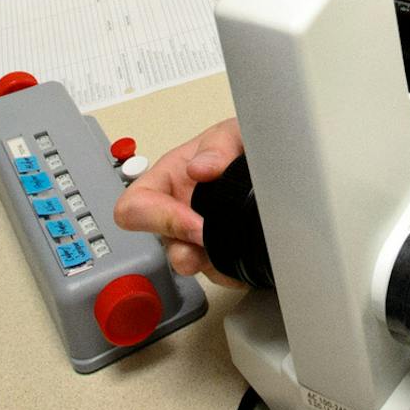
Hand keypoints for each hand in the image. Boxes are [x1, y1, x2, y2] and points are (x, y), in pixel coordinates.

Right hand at [113, 116, 246, 286]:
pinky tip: (249, 251)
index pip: (134, 207)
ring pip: (194, 266)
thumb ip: (218, 144)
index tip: (194, 222)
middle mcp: (178, 213)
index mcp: (169, 180)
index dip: (160, 219)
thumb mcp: (233, 133)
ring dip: (213, 263)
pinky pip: (220, 275)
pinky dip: (235, 270)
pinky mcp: (220, 256)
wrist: (274, 164)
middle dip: (190, 250)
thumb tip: (199, 168)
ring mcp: (198, 238)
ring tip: (236, 246)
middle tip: (218, 239)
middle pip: (165, 247)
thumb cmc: (242, 147)